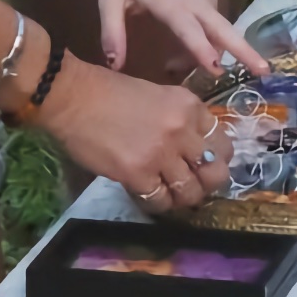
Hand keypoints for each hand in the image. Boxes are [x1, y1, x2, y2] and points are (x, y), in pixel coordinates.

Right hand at [32, 56, 228, 213]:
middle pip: (214, 171)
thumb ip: (181, 119)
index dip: (219, 159)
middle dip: (208, 184)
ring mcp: (161, 153)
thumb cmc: (111, 92)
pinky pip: (161, 200)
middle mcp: (182, 130)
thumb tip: (195, 147)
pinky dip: (159, 204)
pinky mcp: (138, 174)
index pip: (223, 142)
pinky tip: (151, 197)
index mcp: (189, 106)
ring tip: (172, 195)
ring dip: (183, 198)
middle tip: (194, 187)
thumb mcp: (159, 96)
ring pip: (190, 191)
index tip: (207, 166)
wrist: (73, 98)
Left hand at [93, 0, 270, 75]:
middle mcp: (193, 0)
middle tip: (264, 72)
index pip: (191, 32)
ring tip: (208, 70)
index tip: (218, 71)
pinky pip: (214, 18)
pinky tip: (201, 46)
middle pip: (224, 29)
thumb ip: (113, 32)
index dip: (204, 52)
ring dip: (221, 48)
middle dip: (245, 51)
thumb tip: (114, 65)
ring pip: (220, 27)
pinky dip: (214, 36)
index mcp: (170, 4)